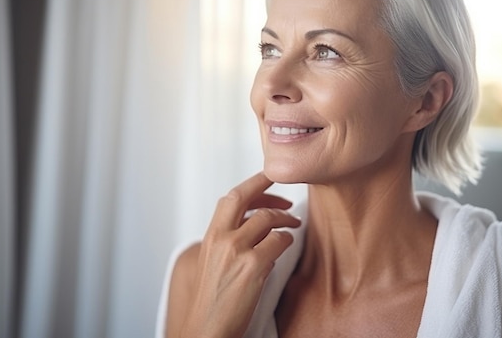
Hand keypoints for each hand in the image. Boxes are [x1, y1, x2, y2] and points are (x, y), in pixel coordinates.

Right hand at [180, 172, 301, 337]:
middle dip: (267, 187)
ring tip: (294, 223)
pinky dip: (287, 240)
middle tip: (287, 194)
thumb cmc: (214, 300)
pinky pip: (279, 241)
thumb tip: (254, 221)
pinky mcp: (253, 266)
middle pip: (244, 197)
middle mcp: (220, 238)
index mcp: (211, 236)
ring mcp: (236, 251)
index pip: (231, 197)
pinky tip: (288, 245)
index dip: (252, 184)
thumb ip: (229, 238)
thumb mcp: (214, 261)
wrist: (207, 329)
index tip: (267, 180)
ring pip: (267, 219)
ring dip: (286, 218)